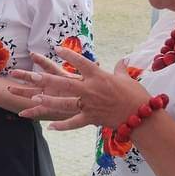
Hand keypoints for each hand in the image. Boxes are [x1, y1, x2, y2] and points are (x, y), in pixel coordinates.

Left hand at [10, 50, 148, 130]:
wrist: (142, 115)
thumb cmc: (136, 95)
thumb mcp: (126, 79)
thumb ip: (120, 69)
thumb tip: (123, 60)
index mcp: (99, 76)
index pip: (81, 62)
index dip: (68, 55)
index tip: (56, 48)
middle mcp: (91, 89)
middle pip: (65, 83)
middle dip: (47, 80)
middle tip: (32, 76)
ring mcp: (89, 105)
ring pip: (65, 103)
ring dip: (49, 101)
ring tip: (35, 99)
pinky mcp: (91, 119)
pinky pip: (73, 123)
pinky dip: (62, 126)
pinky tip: (49, 127)